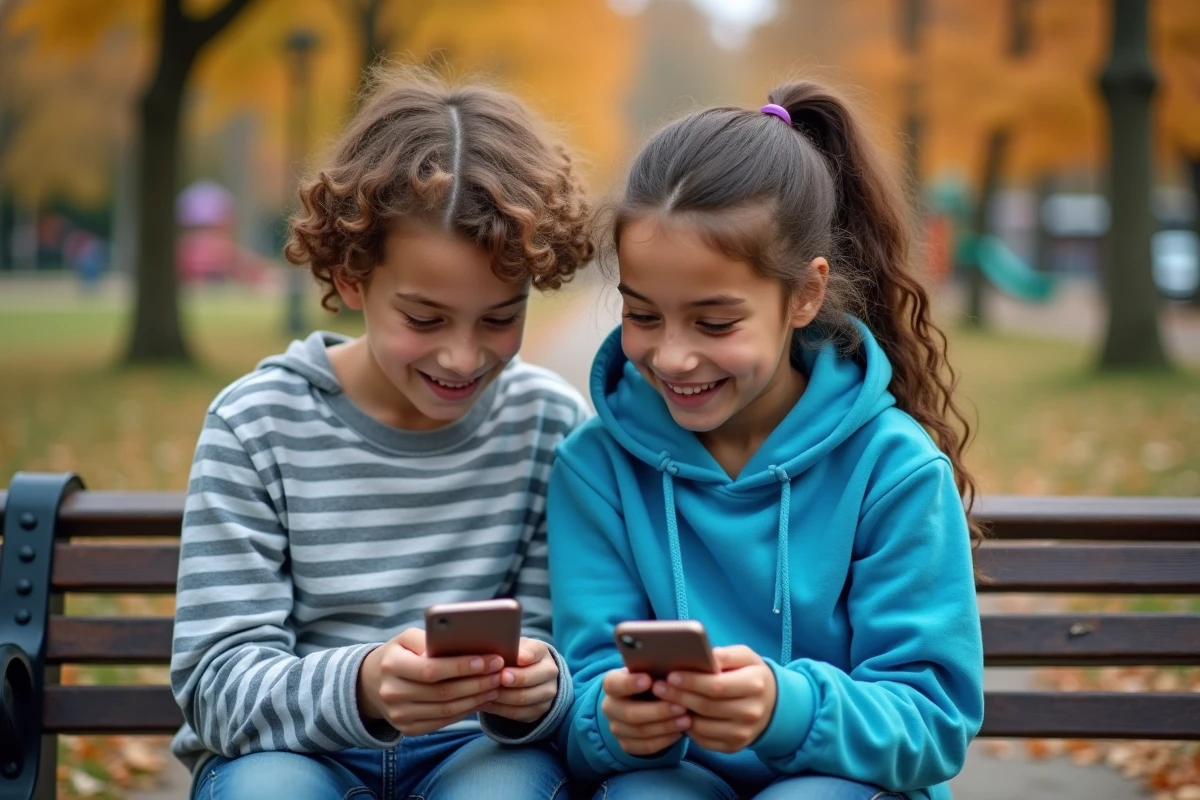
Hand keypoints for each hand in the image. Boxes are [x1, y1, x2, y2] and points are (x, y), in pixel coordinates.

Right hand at [357, 628, 503, 735]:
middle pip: (443, 693)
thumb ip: (430, 637)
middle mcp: (392, 693)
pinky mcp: (408, 729)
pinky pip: (443, 722)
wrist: (373, 683)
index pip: (431, 670)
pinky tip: (481, 699)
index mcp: (392, 665)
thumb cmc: (400, 653)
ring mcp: (399, 715)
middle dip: (477, 682)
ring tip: (496, 685)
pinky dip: (466, 711)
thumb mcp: (407, 638)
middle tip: (500, 672)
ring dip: (476, 698)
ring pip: (446, 710)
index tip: (490, 659)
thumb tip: (461, 642)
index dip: (462, 666)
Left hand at [477, 638, 558, 722]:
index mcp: (542, 652)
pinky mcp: (538, 711)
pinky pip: (517, 713)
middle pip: (531, 678)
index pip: (535, 652)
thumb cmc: (514, 658)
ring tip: (485, 691)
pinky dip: (500, 709)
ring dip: (502, 696)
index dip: (525, 655)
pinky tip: (487, 702)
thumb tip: (492, 652)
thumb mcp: (513, 647)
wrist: (528, 676)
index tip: (516, 658)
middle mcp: (549, 672)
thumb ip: (506, 647)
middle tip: (497, 677)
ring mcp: (547, 693)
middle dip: (513, 679)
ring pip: (523, 698)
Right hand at [600, 668, 690, 755]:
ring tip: (687, 720)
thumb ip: (655, 669)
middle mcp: (610, 707)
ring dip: (666, 726)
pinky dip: (665, 740)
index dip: (629, 684)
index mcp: (612, 684)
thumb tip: (673, 664)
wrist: (642, 701)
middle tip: (682, 706)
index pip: (614, 684)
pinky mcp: (627, 744)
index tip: (649, 680)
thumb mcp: (649, 670)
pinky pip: (647, 746)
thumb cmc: (651, 680)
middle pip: (630, 713)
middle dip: (658, 711)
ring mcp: (617, 728)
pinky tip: (680, 732)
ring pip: (641, 732)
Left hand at [651, 645, 776, 752]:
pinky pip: (704, 740)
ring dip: (679, 714)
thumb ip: (726, 654)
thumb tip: (706, 655)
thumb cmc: (750, 675)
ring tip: (664, 700)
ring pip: (702, 726)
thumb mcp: (745, 657)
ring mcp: (743, 733)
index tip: (671, 675)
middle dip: (679, 696)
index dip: (692, 681)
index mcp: (754, 685)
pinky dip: (688, 729)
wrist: (771, 704)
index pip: (717, 686)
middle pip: (706, 706)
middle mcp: (751, 712)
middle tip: (658, 687)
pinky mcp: (734, 746)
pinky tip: (678, 715)